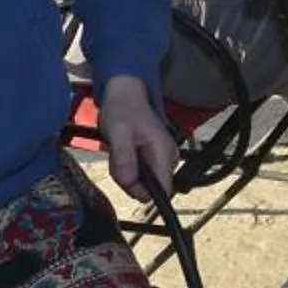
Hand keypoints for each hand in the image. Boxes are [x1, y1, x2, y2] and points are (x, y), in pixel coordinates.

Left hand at [99, 74, 178, 201]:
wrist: (125, 95)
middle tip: (119, 159)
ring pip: (143, 184)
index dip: (142, 192)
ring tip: (120, 153)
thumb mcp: (119, 133)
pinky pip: (140, 176)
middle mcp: (168, 158)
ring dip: (126, 174)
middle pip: (150, 189)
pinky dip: (127, 169)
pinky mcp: (155, 159)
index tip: (126, 178)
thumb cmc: (124, 110)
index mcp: (164, 153)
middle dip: (129, 180)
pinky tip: (123, 154)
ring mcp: (162, 158)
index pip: (163, 190)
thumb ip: (124, 158)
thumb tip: (129, 182)